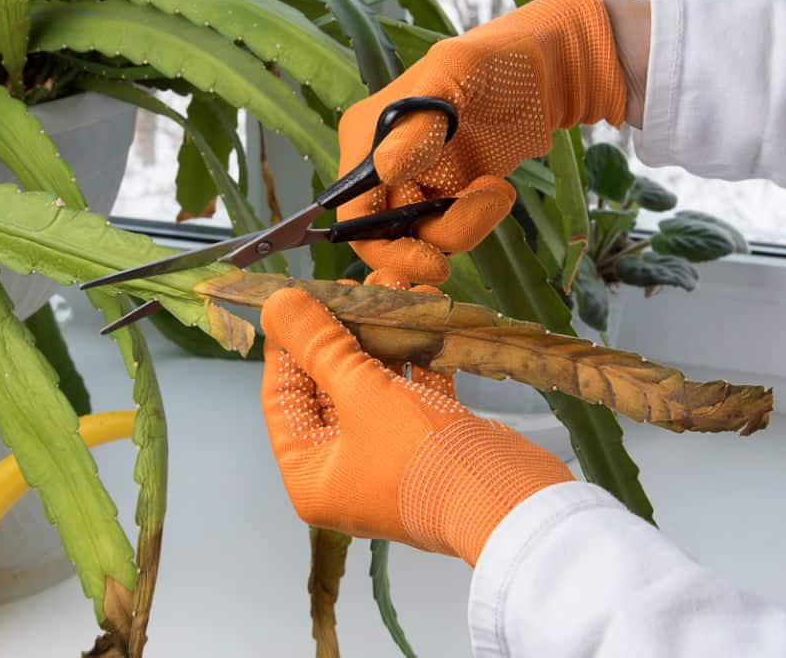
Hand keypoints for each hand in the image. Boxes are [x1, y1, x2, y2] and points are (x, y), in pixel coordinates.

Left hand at [259, 278, 573, 564]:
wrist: (508, 502)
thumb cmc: (419, 457)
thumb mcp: (361, 392)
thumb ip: (318, 344)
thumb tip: (277, 304)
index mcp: (310, 474)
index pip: (281, 396)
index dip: (289, 343)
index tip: (301, 298)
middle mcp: (343, 471)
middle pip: (328, 386)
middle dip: (343, 330)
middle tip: (354, 284)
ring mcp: (388, 458)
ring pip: (373, 384)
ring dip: (382, 335)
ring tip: (393, 283)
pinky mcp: (429, 446)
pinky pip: (412, 393)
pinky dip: (417, 356)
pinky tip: (426, 310)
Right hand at [338, 0, 627, 283]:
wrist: (545, 71)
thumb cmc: (494, 58)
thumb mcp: (455, 74)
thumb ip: (419, 123)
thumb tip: (385, 169)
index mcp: (367, 137)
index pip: (353, 208)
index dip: (378, 243)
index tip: (427, 259)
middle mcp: (382, 165)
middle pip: (384, 233)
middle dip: (424, 244)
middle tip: (451, 261)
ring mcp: (418, 182)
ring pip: (423, 235)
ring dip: (462, 226)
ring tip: (497, 191)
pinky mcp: (450, 194)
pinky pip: (450, 229)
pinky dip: (476, 221)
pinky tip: (498, 191)